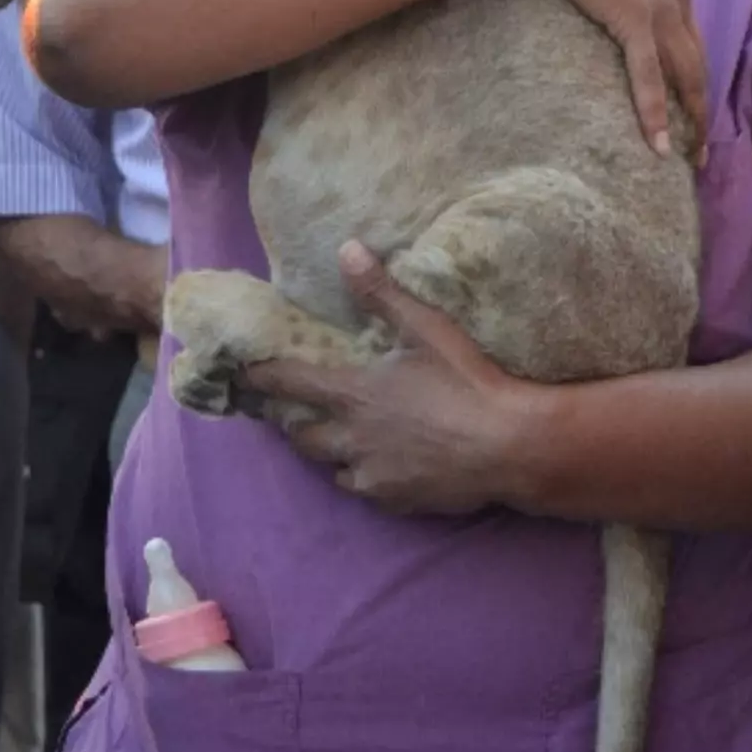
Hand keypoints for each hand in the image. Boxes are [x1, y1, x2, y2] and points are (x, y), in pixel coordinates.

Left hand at [238, 244, 540, 515]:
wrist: (508, 445)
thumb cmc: (466, 380)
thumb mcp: (425, 328)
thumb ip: (381, 292)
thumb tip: (346, 249)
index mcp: (353, 394)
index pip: (291, 384)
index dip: (262, 377)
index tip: (243, 374)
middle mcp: (352, 439)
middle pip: (302, 436)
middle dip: (294, 423)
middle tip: (293, 412)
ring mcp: (372, 475)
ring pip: (331, 468)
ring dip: (330, 452)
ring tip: (338, 439)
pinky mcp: (396, 502)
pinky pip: (365, 489)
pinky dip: (365, 476)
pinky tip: (381, 466)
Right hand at [539, 0, 707, 163]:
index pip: (691, 36)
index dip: (693, 73)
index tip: (691, 103)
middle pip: (698, 63)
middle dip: (703, 109)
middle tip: (703, 148)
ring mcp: (659, 8)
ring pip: (685, 76)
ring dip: (691, 121)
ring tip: (690, 158)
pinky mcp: (632, 19)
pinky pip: (648, 78)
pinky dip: (654, 114)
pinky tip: (659, 146)